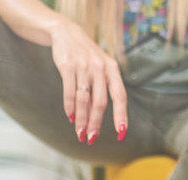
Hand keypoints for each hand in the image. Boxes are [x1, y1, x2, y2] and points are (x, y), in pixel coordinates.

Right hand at [49, 21, 127, 144]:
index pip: (120, 97)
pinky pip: (70, 92)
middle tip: (91, 139)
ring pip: (84, 100)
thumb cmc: (86, 56)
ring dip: (82, 120)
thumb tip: (96, 118)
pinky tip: (70, 117)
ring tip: (80, 133)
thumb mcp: (99, 69)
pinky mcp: (67, 66)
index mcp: (112, 69)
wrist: (66, 32)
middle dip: (96, 123)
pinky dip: (70, 107)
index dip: (121, 116)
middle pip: (100, 103)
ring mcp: (84, 66)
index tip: (121, 133)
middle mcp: (100, 68)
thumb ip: (100, 91)